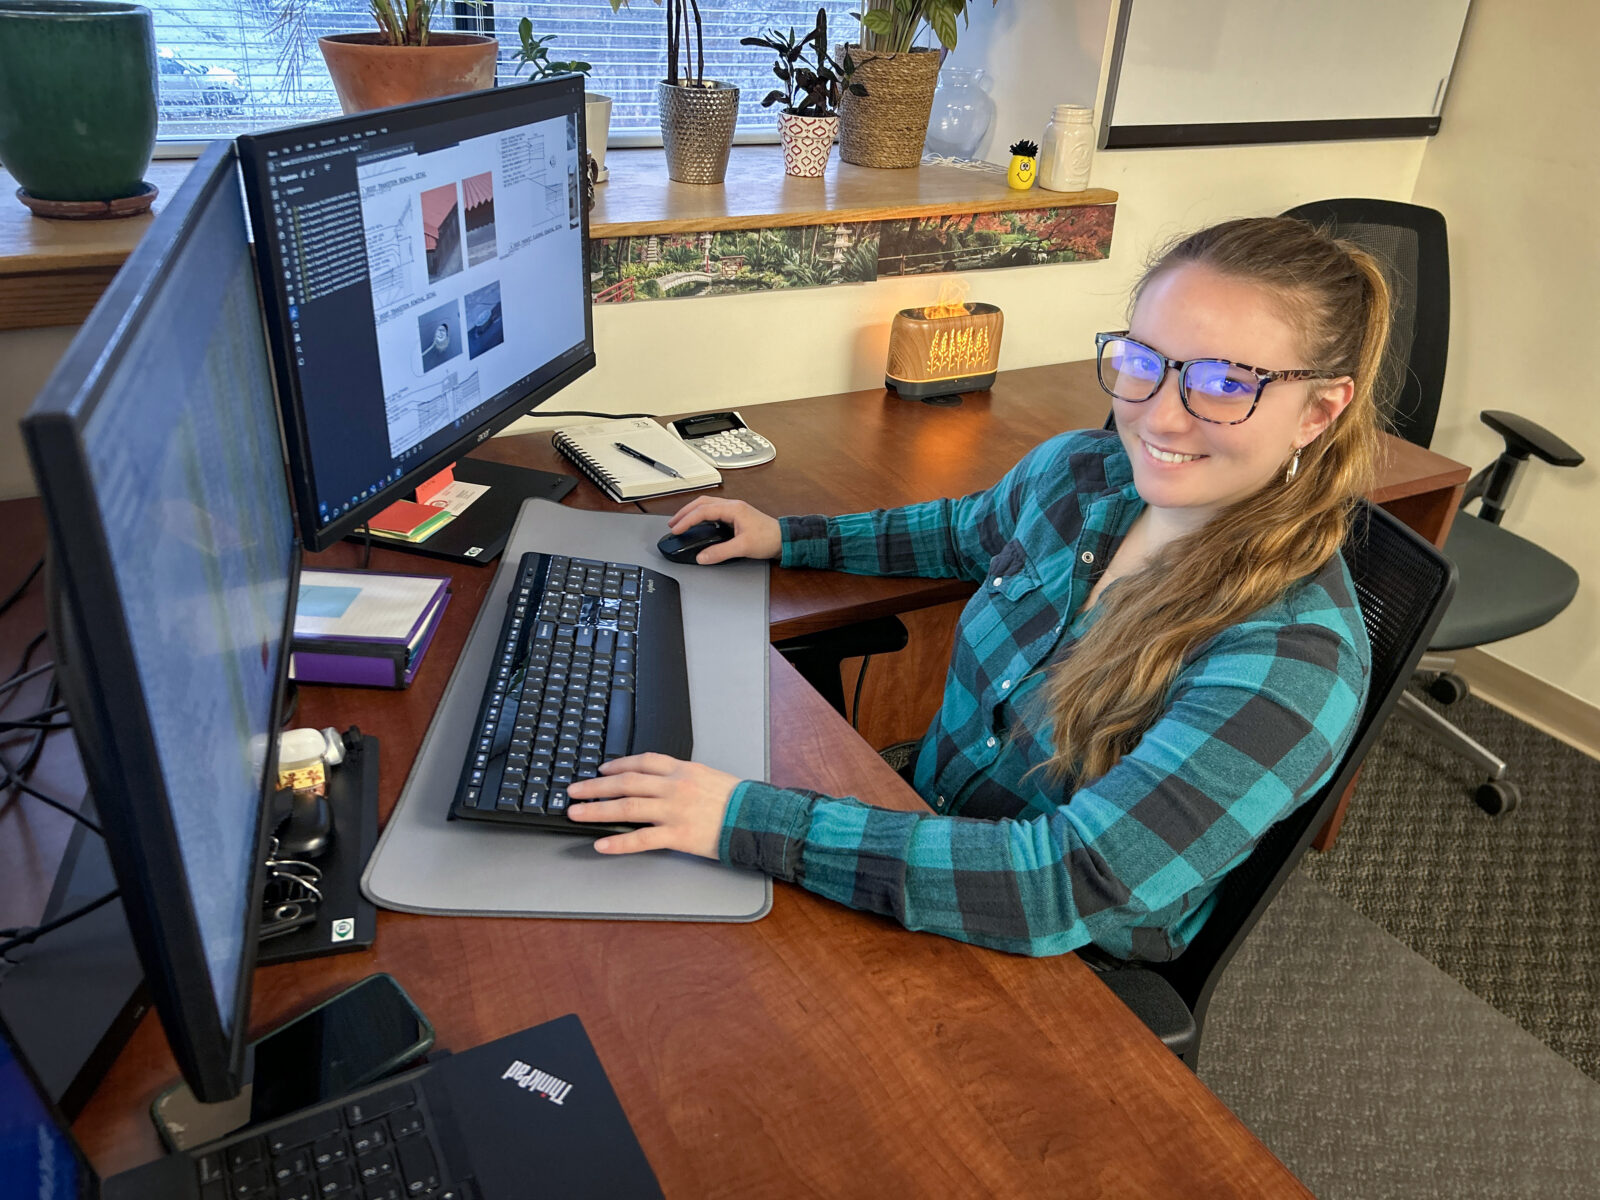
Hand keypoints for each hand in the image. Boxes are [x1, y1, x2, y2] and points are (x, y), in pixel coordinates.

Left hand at [566, 753, 739, 857]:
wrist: (759, 819)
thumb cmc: (738, 801)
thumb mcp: (709, 777)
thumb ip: (683, 777)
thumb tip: (658, 782)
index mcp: (683, 770)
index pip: (642, 762)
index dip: (618, 765)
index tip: (601, 770)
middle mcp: (674, 787)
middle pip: (626, 783)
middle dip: (596, 786)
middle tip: (574, 790)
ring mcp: (674, 811)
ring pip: (627, 808)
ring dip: (597, 810)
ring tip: (576, 813)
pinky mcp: (677, 836)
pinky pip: (641, 839)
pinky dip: (618, 842)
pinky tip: (601, 844)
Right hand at [666, 497, 781, 564]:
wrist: (784, 539)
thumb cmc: (769, 538)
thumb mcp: (743, 547)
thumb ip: (720, 552)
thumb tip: (702, 556)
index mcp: (732, 509)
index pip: (702, 511)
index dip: (686, 520)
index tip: (676, 529)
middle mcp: (732, 506)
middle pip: (701, 503)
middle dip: (684, 512)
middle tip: (673, 523)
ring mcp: (734, 509)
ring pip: (707, 504)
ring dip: (692, 512)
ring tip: (681, 522)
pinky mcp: (736, 515)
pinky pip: (713, 510)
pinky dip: (701, 514)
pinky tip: (698, 522)